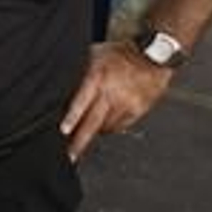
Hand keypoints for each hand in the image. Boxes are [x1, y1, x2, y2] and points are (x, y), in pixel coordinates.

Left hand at [60, 41, 173, 161]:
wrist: (153, 56)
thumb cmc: (120, 54)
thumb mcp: (93, 56)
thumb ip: (79, 74)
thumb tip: (59, 88)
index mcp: (98, 78)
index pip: (81, 102)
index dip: (71, 119)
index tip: (63, 132)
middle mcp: (112, 93)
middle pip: (92, 123)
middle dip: (78, 142)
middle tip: (68, 156)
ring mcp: (126, 104)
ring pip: (105, 127)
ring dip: (92, 134)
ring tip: (80, 139)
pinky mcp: (137, 111)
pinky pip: (119, 127)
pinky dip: (108, 129)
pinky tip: (102, 127)